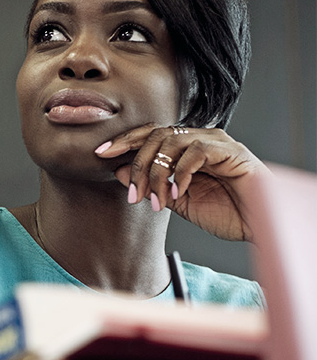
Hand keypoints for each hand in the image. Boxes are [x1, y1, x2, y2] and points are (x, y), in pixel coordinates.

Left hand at [95, 123, 271, 240]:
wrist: (258, 224)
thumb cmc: (225, 212)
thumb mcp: (177, 201)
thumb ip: (151, 185)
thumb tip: (119, 170)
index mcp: (185, 148)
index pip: (149, 135)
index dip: (124, 141)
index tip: (100, 153)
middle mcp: (199, 139)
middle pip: (155, 135)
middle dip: (137, 162)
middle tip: (132, 192)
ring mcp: (215, 142)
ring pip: (171, 143)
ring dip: (156, 174)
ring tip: (157, 200)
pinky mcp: (230, 151)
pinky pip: (195, 152)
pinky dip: (180, 173)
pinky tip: (179, 193)